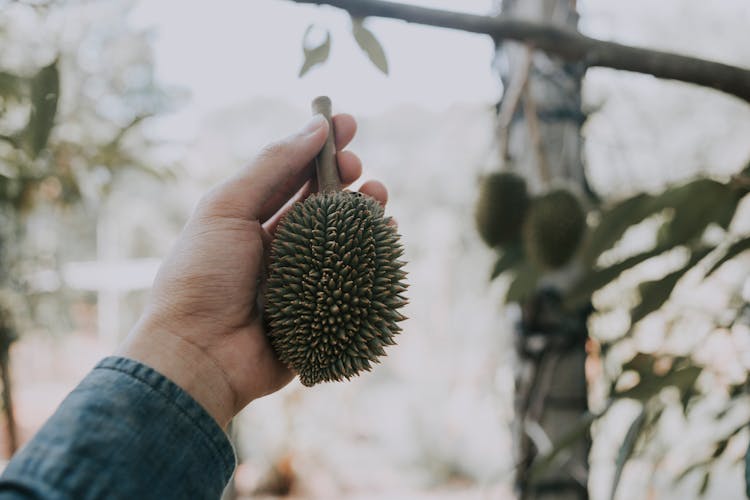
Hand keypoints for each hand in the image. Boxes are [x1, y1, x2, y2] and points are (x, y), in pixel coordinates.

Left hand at [119, 113, 387, 427]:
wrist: (199, 353)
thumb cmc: (202, 276)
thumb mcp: (226, 208)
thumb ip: (271, 166)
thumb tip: (315, 127)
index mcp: (249, 219)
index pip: (291, 174)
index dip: (318, 147)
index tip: (346, 123)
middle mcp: (277, 245)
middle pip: (321, 202)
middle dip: (344, 177)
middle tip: (357, 164)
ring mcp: (302, 278)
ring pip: (343, 237)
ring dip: (363, 210)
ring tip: (377, 194)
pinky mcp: (321, 309)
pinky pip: (355, 277)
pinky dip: (374, 254)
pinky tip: (387, 234)